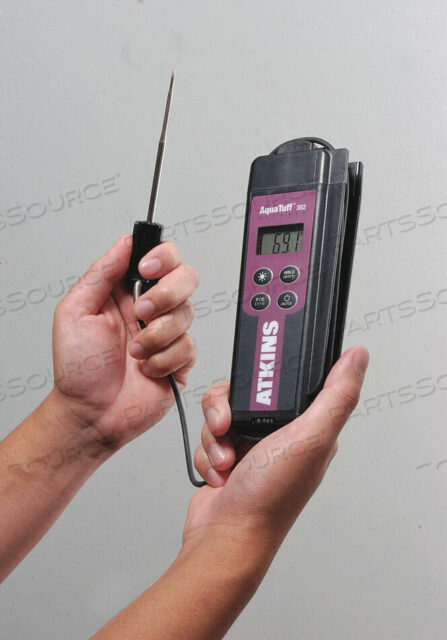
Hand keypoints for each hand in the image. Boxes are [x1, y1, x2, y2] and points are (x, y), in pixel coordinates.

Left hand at [51, 234, 198, 449]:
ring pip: (186, 314)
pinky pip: (188, 347)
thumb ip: (101, 273)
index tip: (146, 269)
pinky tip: (146, 369)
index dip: (162, 257)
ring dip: (156, 336)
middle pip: (186, 278)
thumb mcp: (75, 312)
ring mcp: (167, 334)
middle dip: (165, 295)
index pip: (160, 258)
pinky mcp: (180, 360)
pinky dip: (163, 360)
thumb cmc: (79, 368)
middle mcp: (151, 309)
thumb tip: (124, 242)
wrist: (92, 413)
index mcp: (127, 292)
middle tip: (140, 315)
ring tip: (134, 352)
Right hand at [183, 346, 368, 551]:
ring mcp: (253, 447)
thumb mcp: (310, 438)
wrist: (225, 536)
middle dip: (229, 410)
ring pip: (223, 411)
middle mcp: (282, 435)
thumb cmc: (269, 499)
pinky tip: (221, 473)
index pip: (287, 383)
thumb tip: (358, 357)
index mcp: (309, 427)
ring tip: (227, 459)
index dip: (267, 380)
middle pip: (246, 393)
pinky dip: (208, 452)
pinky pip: (209, 434)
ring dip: (216, 435)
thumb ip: (336, 395)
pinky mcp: (228, 456)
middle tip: (230, 427)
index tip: (254, 387)